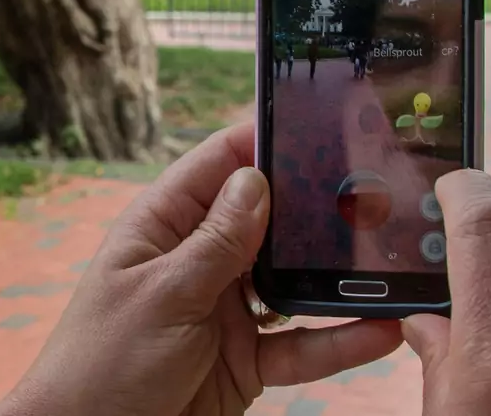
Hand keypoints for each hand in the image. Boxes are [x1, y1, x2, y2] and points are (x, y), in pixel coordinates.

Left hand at [0, 124, 401, 415]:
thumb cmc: (101, 367)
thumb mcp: (162, 296)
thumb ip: (215, 242)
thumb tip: (259, 179)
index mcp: (166, 227)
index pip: (221, 165)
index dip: (265, 139)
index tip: (320, 122)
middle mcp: (202, 260)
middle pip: (270, 220)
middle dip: (318, 207)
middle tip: (376, 191)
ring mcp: (229, 309)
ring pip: (296, 281)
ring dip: (337, 276)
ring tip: (389, 260)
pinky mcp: (250, 359)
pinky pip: (305, 344)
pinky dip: (342, 341)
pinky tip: (381, 330)